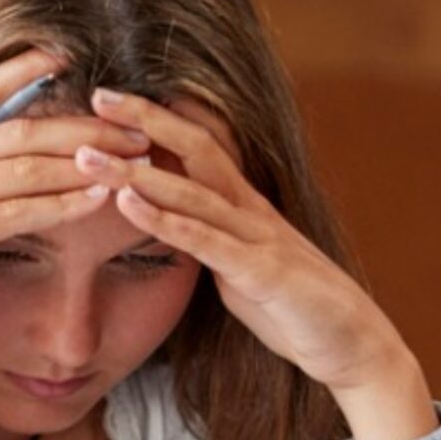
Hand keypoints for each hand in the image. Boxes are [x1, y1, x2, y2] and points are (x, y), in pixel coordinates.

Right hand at [0, 48, 148, 342]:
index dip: (22, 72)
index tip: (64, 58)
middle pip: (20, 128)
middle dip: (83, 123)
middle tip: (134, 120)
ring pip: (24, 167)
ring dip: (85, 161)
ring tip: (134, 157)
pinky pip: (11, 214)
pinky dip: (59, 205)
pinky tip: (95, 200)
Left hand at [80, 88, 436, 439]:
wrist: (350, 343)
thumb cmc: (290, 305)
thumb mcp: (236, 263)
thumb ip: (204, 237)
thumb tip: (166, 221)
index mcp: (243, 204)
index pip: (198, 146)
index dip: (158, 120)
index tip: (111, 99)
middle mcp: (250, 210)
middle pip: (196, 148)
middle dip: (147, 120)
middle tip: (97, 96)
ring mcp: (258, 237)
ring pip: (192, 192)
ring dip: (137, 173)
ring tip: (90, 156)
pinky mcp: (261, 272)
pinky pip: (206, 241)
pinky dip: (166, 220)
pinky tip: (129, 203)